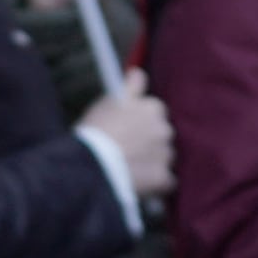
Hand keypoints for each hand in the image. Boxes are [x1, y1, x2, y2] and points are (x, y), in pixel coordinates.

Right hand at [80, 83, 175, 210]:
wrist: (90, 166)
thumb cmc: (95, 132)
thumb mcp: (108, 103)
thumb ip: (129, 88)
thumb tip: (139, 72)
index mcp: (152, 107)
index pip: (155, 109)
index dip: (141, 119)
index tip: (129, 128)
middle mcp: (163, 128)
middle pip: (162, 133)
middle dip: (150, 140)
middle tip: (129, 150)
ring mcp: (165, 153)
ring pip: (165, 156)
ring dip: (154, 161)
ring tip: (131, 169)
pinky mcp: (163, 177)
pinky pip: (167, 181)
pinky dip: (157, 184)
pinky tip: (142, 185)